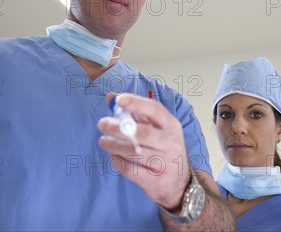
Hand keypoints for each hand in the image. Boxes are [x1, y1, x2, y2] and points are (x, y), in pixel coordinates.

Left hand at [97, 93, 190, 210]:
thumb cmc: (163, 149)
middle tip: (102, 123)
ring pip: (134, 153)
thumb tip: (110, 97)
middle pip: (143, 133)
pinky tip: (114, 156)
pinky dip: (118, 162)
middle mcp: (171, 143)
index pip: (155, 110)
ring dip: (114, 145)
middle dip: (119, 127)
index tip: (119, 100)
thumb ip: (134, 112)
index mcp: (171, 125)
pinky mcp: (156, 181)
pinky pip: (131, 170)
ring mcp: (165, 163)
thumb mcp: (156, 129)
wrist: (179, 183)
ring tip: (103, 141)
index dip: (136, 103)